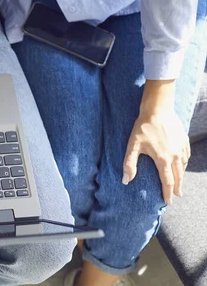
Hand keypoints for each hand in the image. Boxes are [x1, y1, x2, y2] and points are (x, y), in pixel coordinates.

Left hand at [122, 81, 188, 204]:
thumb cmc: (143, 127)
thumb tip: (125, 181)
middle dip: (177, 188)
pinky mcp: (184, 140)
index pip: (167, 182)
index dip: (167, 193)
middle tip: (176, 196)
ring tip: (178, 183)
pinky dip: (184, 164)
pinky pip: (186, 156)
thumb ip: (129, 164)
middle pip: (178, 177)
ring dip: (181, 176)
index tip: (167, 201)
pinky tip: (181, 165)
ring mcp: (181, 148)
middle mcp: (175, 156)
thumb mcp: (132, 145)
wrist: (158, 109)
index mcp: (163, 160)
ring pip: (183, 167)